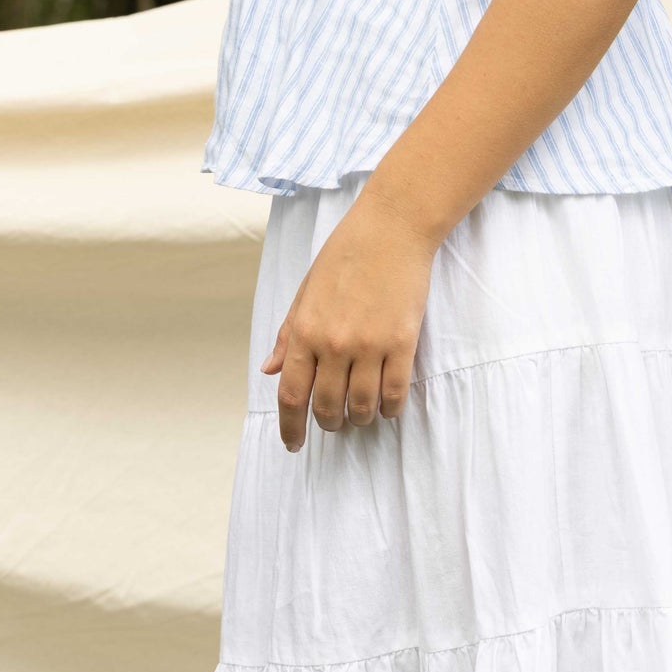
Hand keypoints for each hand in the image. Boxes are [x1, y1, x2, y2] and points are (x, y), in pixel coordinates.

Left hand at [260, 187, 436, 451]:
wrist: (392, 228)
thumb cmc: (346, 254)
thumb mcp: (306, 291)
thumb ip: (288, 335)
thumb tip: (269, 370)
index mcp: (305, 330)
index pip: (291, 395)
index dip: (290, 427)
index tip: (293, 443)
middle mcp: (334, 343)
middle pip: (326, 407)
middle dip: (327, 423)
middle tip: (331, 423)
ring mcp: (370, 345)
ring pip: (362, 407)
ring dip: (359, 419)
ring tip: (359, 415)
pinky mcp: (402, 343)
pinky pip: (394, 394)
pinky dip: (389, 409)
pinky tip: (386, 406)